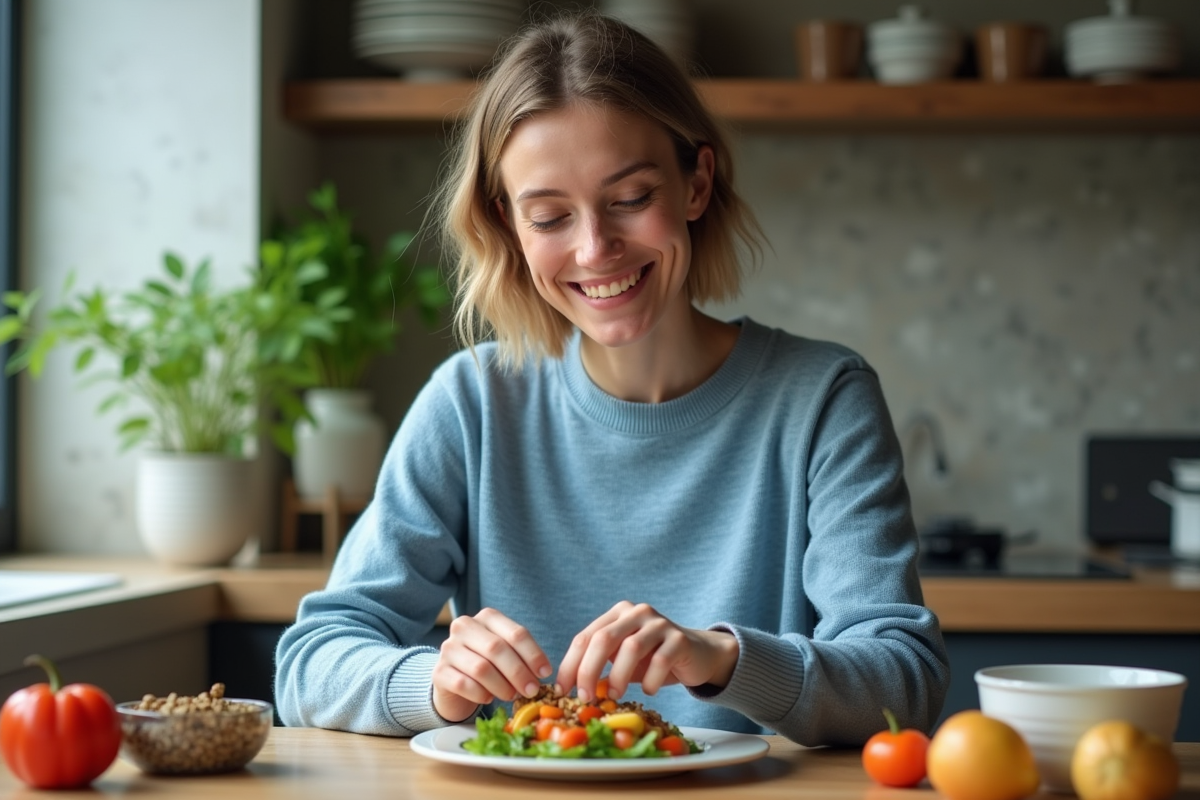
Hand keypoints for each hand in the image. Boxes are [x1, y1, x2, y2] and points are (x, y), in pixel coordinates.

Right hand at [432, 607, 552, 722]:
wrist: (454, 682)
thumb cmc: (488, 665)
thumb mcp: (506, 654)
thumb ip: (521, 658)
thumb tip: (542, 675)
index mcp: (487, 617)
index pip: (516, 633)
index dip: (533, 654)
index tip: (545, 673)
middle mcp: (465, 627)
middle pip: (497, 649)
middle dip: (519, 672)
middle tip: (531, 690)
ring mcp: (448, 648)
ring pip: (481, 668)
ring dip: (502, 686)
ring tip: (511, 696)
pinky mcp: (438, 672)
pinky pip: (464, 685)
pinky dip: (481, 694)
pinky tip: (488, 698)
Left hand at [555, 601, 739, 702]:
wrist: (698, 655)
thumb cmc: (654, 660)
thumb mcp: (623, 662)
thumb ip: (601, 668)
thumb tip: (573, 691)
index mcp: (617, 614)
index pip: (585, 637)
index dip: (570, 664)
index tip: (562, 690)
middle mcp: (636, 612)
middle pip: (604, 639)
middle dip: (588, 670)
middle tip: (585, 697)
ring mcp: (659, 623)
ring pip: (631, 648)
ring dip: (618, 676)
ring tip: (614, 695)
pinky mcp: (679, 639)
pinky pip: (660, 661)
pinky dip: (650, 680)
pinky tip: (649, 691)